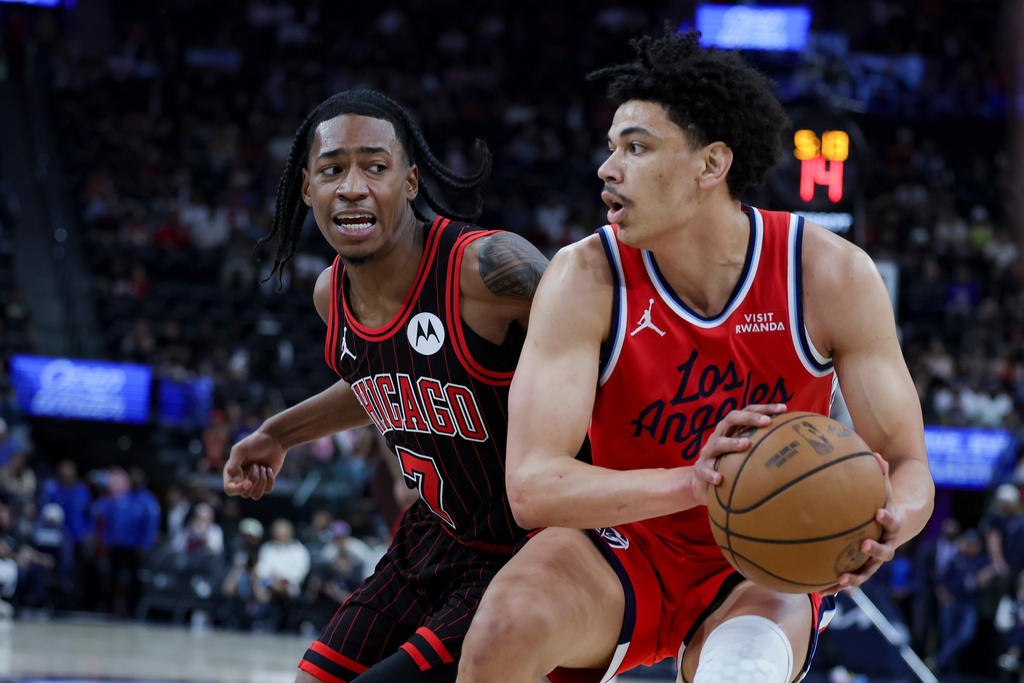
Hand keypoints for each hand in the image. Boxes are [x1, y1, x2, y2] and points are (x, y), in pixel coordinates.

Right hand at [222, 429, 286, 499]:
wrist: (274, 439)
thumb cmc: (255, 443)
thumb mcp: (240, 450)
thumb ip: (233, 466)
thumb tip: (237, 482)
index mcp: (232, 472)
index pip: (229, 489)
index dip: (238, 489)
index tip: (248, 482)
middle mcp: (242, 479)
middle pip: (245, 493)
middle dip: (253, 479)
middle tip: (256, 465)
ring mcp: (254, 482)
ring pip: (256, 495)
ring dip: (261, 481)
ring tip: (263, 467)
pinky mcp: (266, 482)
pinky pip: (267, 491)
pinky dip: (270, 480)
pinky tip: (269, 469)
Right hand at [689, 403, 787, 505]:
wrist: (701, 483)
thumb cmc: (729, 465)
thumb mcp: (745, 454)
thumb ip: (763, 448)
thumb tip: (797, 449)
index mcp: (731, 430)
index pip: (747, 412)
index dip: (764, 408)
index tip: (783, 408)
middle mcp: (719, 436)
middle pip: (731, 419)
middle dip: (749, 418)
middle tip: (766, 422)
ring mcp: (708, 452)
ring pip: (718, 443)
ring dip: (731, 442)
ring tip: (745, 444)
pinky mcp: (700, 469)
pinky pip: (705, 470)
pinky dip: (711, 474)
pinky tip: (720, 479)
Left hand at [823, 452, 898, 592]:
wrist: (896, 526)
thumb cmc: (883, 502)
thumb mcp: (884, 489)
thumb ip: (880, 474)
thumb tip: (874, 452)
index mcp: (892, 526)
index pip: (893, 521)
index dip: (887, 517)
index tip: (878, 511)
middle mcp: (886, 545)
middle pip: (884, 553)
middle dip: (873, 550)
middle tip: (862, 545)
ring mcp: (874, 560)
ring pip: (866, 572)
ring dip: (854, 578)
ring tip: (839, 581)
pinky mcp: (861, 568)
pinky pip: (848, 578)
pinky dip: (834, 585)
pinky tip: (815, 590)